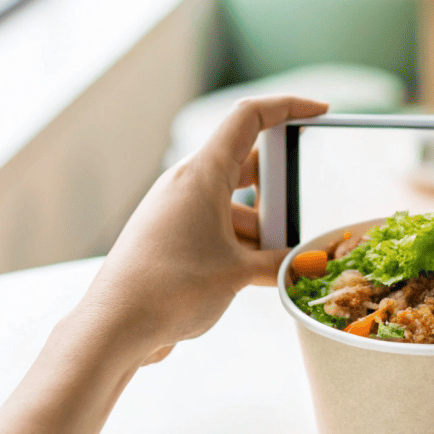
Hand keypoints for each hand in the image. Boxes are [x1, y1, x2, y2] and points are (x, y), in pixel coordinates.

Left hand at [78, 95, 328, 363]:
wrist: (116, 327)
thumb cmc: (170, 288)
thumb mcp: (239, 273)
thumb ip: (279, 263)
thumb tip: (301, 263)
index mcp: (202, 174)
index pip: (248, 118)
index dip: (286, 106)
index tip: (318, 110)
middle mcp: (187, 185)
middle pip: (247, 168)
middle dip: (278, 196)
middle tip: (295, 226)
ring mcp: (177, 212)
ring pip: (234, 206)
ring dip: (261, 231)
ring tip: (276, 267)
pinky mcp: (170, 240)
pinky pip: (217, 230)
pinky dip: (241, 247)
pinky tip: (253, 279)